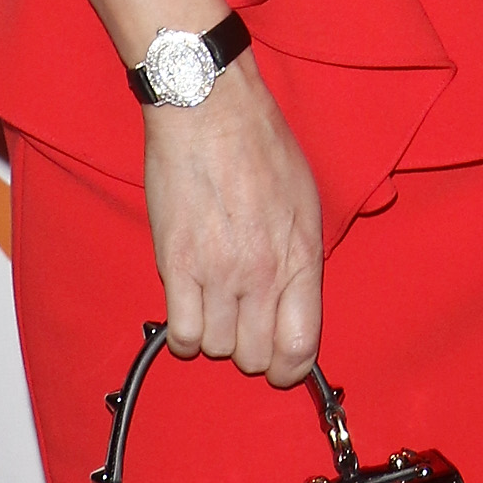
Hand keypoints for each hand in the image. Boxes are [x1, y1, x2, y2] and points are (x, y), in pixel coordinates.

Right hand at [143, 54, 323, 384]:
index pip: (301, 345)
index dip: (289, 370)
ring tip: (216, 307)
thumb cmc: (261, 146)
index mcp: (301, 255)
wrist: (210, 112)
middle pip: (255, 357)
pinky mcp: (176, 267)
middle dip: (251, 351)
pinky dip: (185, 333)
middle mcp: (262, 272)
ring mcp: (217, 273)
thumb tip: (296, 302)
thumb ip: (302, 257)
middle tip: (243, 327)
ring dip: (216, 336)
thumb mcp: (306, 200)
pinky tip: (189, 310)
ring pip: (217, 349)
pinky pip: (181, 334)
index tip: (281, 369)